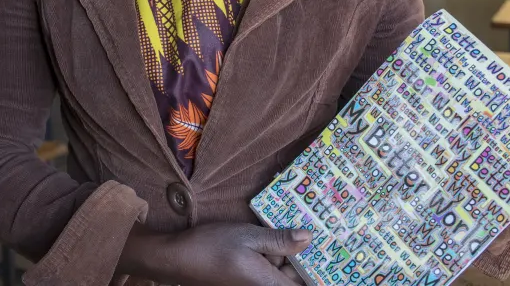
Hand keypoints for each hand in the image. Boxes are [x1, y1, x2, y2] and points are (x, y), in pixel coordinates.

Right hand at [121, 222, 309, 285]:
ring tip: (300, 228)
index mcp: (268, 284)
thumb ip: (280, 240)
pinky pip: (269, 271)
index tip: (331, 254)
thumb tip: (309, 239)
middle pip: (294, 279)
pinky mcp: (247, 281)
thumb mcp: (249, 237)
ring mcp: (254, 285)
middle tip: (318, 231)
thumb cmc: (212, 247)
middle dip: (304, 258)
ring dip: (289, 254)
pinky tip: (278, 237)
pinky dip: (276, 256)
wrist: (178, 259)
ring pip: (282, 273)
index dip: (317, 272)